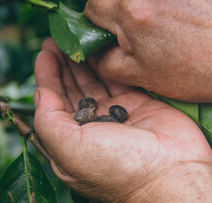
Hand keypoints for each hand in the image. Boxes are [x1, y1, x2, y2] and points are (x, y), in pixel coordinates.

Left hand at [34, 39, 211, 202]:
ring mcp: (115, 115)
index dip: (47, 77)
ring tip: (75, 38)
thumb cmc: (115, 167)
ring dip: (82, 61)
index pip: (53, 102)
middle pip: (72, 89)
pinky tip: (99, 48)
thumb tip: (39, 91)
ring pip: (94, 81)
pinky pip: (118, 78)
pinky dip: (107, 63)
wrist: (172, 174)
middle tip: (57, 38)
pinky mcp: (137, 104)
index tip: (44, 52)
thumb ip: (48, 119)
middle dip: (63, 64)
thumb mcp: (68, 149)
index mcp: (71, 140)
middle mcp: (91, 127)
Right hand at [83, 0, 211, 103]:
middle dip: (125, 15)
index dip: (96, 20)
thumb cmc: (194, 73)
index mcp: (132, 12)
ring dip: (150, 5)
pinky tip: (188, 17)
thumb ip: (106, 62)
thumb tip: (95, 51)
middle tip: (145, 38)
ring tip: (171, 28)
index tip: (105, 31)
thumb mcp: (141, 76)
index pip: (95, 5)